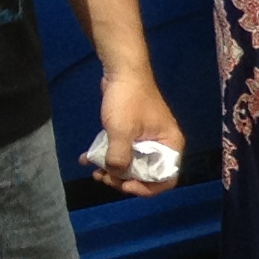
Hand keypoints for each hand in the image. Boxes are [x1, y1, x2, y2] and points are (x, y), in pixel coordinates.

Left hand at [90, 66, 183, 194]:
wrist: (122, 71)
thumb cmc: (128, 100)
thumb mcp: (121, 132)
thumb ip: (119, 158)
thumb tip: (115, 174)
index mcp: (170, 146)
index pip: (166, 178)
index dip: (146, 188)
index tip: (123, 185)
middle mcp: (163, 145)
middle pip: (147, 173)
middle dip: (124, 179)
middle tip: (102, 177)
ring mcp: (148, 139)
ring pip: (133, 164)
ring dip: (113, 170)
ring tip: (94, 170)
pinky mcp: (134, 133)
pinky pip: (124, 151)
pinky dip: (108, 157)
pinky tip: (88, 157)